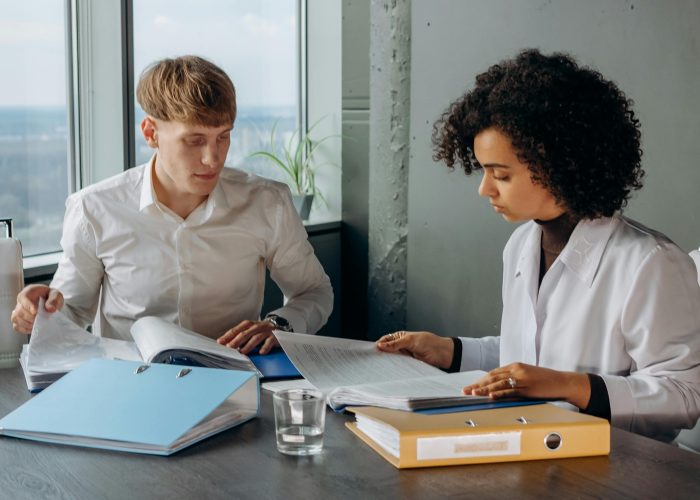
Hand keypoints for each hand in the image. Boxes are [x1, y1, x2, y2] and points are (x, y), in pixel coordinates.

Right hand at [11, 284, 63, 333]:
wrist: (51, 303)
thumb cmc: (51, 296)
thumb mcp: (56, 295)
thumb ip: (54, 300)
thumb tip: (50, 308)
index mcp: (29, 292)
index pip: (24, 297)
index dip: (28, 306)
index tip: (35, 312)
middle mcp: (21, 301)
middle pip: (19, 310)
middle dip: (29, 317)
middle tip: (39, 320)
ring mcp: (18, 310)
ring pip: (15, 318)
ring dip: (26, 324)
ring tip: (36, 324)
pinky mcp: (19, 319)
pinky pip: (16, 326)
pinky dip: (24, 329)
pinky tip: (33, 328)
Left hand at [217, 319, 278, 354]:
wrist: (278, 326)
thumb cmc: (260, 331)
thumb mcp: (249, 331)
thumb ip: (238, 336)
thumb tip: (224, 343)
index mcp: (248, 324)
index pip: (236, 330)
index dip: (228, 336)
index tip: (220, 342)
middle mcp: (257, 326)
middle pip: (245, 333)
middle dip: (236, 341)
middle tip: (230, 347)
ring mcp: (266, 331)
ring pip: (256, 338)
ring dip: (249, 345)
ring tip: (242, 352)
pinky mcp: (274, 337)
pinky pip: (269, 342)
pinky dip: (265, 347)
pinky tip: (261, 352)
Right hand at [376, 331, 453, 369]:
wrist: (442, 354)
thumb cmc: (428, 342)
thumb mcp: (410, 340)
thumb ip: (395, 344)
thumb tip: (380, 345)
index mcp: (399, 337)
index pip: (385, 340)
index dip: (379, 345)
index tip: (372, 351)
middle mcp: (400, 346)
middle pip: (387, 351)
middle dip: (381, 354)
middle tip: (374, 360)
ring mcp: (404, 356)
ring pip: (392, 359)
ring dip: (388, 362)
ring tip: (380, 366)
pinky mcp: (408, 365)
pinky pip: (399, 366)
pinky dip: (395, 368)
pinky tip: (391, 370)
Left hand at [462, 363, 590, 408]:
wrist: (563, 382)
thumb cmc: (545, 381)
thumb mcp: (527, 376)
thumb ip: (513, 379)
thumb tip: (499, 388)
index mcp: (515, 366)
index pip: (493, 373)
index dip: (480, 380)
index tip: (470, 386)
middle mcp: (516, 370)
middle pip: (492, 377)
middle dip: (477, 384)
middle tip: (465, 391)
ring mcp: (522, 378)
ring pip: (498, 384)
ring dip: (484, 389)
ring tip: (473, 394)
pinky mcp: (528, 388)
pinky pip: (511, 391)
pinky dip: (499, 394)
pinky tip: (490, 396)